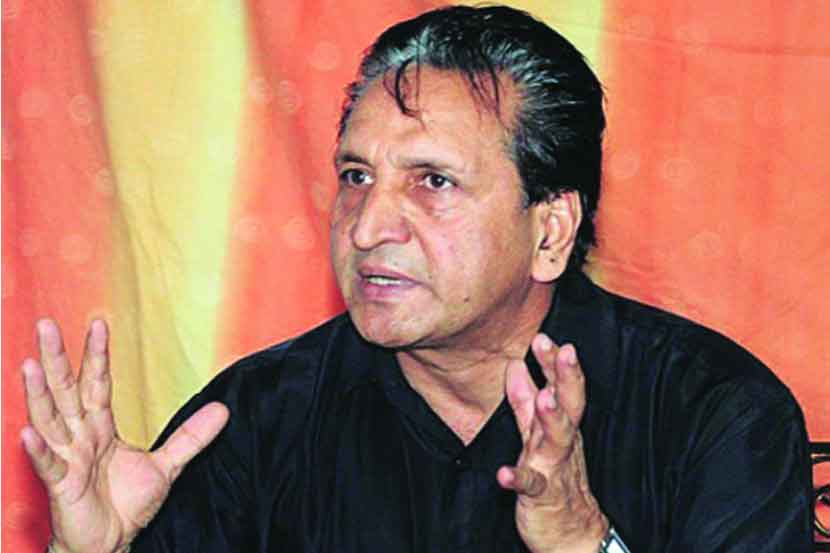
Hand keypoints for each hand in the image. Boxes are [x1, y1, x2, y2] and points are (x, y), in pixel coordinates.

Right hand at [21, 319, 228, 552]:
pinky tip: (27, 433)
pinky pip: (49, 464)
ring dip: (39, 393)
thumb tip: (224, 409)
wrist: (112, 543)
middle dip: (56, 358)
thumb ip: (192, 436)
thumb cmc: (128, 503)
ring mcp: (67, 459)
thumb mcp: (167, 464)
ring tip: (30, 364)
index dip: (97, 355)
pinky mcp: (62, 486)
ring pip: (49, 419)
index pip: (97, 384)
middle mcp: (79, 437)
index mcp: (100, 428)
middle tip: (46, 324)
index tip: (99, 323)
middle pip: (65, 391)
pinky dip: (38, 449)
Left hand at [498, 334, 607, 552]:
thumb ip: (525, 401)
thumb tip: (514, 365)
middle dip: (565, 376)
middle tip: (562, 349)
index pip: (560, 386)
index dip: (553, 362)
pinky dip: (517, 478)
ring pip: (556, 439)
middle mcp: (561, 442)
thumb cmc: (555, 477)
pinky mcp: (541, 496)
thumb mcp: (537, 434)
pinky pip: (531, 486)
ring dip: (551, 418)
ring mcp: (553, 467)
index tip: (544, 334)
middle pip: (568, 404)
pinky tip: (503, 473)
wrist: (571, 533)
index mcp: (561, 425)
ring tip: (545, 398)